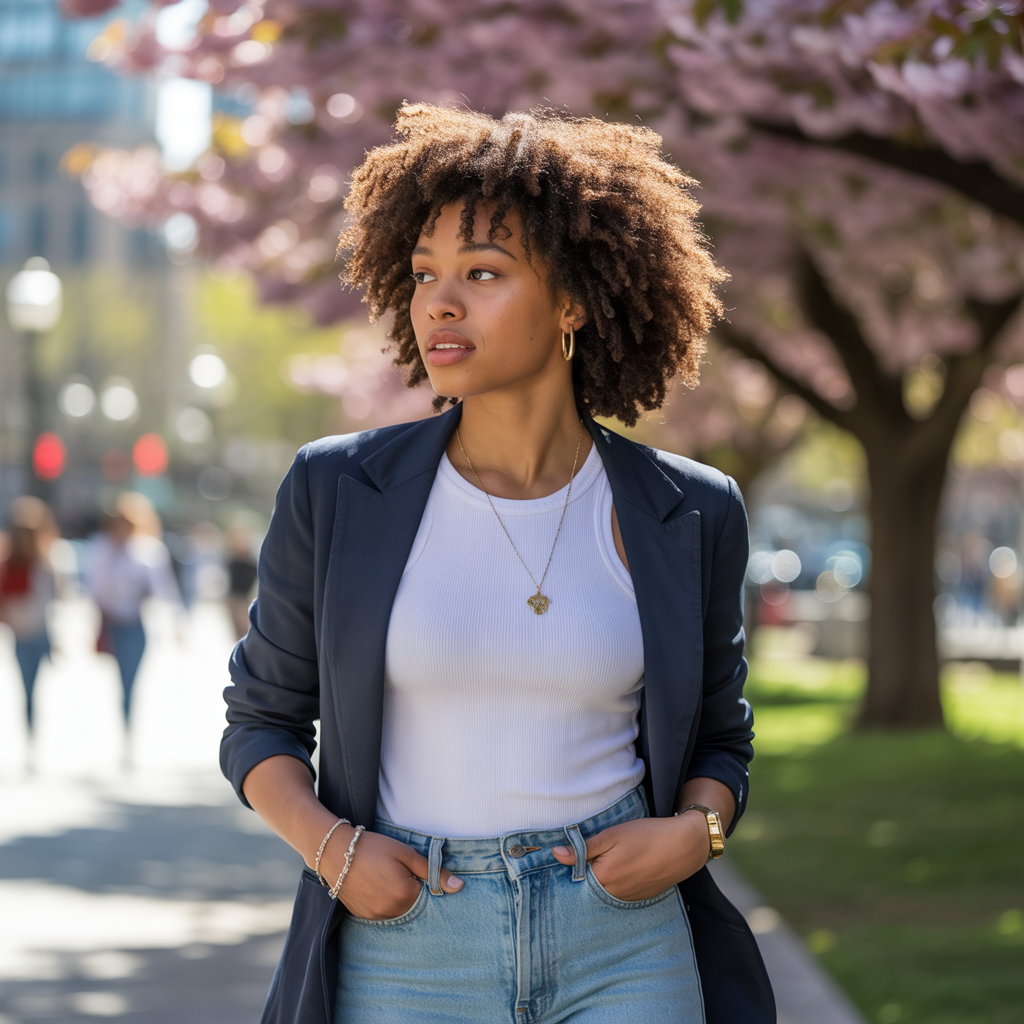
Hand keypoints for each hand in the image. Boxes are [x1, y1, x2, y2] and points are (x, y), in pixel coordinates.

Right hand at [319, 828, 462, 919]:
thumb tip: (459, 887)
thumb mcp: (406, 853)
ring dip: (396, 896)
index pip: (428, 894)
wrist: (335, 851)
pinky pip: (381, 913)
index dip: (421, 878)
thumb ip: (433, 871)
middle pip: (413, 904)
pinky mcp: (362, 916)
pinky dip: (382, 901)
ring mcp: (375, 916)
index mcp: (405, 895)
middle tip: (393, 869)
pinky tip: (373, 884)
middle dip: (409, 888)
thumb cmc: (374, 847)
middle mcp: (391, 912)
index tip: (408, 867)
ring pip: (397, 910)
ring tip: (382, 875)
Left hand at [551, 815, 709, 901]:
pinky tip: (625, 866)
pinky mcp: (639, 897)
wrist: (684, 846)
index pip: (575, 875)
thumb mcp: (612, 835)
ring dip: (602, 876)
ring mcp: (627, 898)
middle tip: (593, 851)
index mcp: (603, 877)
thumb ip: (584, 847)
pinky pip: (618, 892)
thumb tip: (557, 854)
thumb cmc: (647, 836)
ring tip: (614, 857)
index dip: (573, 862)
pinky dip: (616, 881)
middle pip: (588, 884)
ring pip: (604, 889)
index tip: (572, 850)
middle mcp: (613, 894)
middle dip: (586, 870)